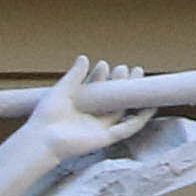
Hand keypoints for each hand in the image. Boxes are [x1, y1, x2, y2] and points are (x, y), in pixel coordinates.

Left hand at [21, 54, 148, 163]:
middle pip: (112, 98)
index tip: (103, 64)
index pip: (96, 89)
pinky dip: (141, 118)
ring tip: (138, 75)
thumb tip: (84, 57)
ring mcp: (100, 127)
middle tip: (125, 67)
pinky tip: (151, 105)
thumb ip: (75, 75)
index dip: (102, 76)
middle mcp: (91, 116)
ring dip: (132, 94)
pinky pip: (129, 128)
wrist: (44, 138)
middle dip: (120, 81)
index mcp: (80, 106)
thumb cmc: (46, 116)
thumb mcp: (62, 90)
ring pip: (123, 109)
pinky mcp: (107, 137)